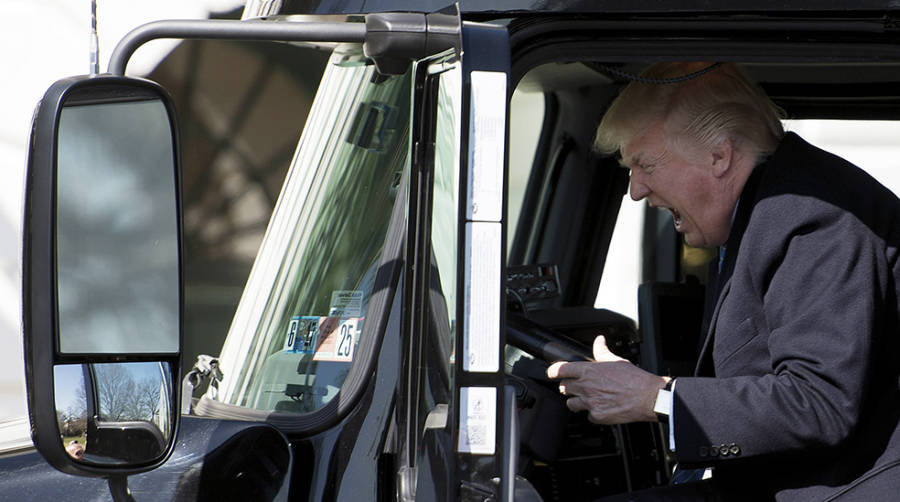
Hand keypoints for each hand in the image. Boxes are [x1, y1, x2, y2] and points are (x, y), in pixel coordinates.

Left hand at [546, 335, 668, 423]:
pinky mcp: (597, 416)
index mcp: (587, 371)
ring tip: (586, 398)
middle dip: (568, 386)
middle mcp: (585, 387)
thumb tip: (599, 341)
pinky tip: (600, 408)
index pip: (559, 370)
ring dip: (576, 401)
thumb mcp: (616, 360)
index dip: (552, 372)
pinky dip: (592, 413)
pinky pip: (588, 415)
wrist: (647, 397)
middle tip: (576, 386)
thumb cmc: (634, 379)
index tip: (552, 373)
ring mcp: (590, 402)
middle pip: (563, 387)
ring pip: (571, 404)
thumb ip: (602, 351)